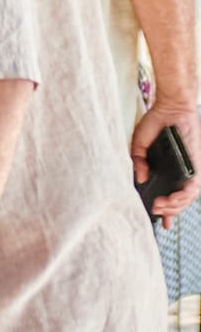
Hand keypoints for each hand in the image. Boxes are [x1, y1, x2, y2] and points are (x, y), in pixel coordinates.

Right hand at [131, 93, 200, 226]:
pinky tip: (173, 199)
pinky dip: (183, 196)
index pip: (169, 196)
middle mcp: (179, 174)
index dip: (167, 212)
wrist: (170, 107)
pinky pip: (193, 188)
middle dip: (168, 211)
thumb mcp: (139, 145)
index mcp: (167, 171)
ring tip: (161, 207)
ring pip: (187, 199)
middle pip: (178, 202)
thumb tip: (140, 178)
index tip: (162, 224)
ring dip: (174, 207)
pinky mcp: (196, 167)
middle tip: (155, 211)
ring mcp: (189, 172)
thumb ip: (138, 162)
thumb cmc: (156, 123)